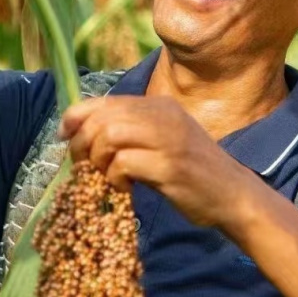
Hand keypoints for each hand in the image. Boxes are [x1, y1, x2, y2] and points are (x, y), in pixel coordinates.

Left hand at [59, 95, 254, 227]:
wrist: (233, 195)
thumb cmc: (192, 171)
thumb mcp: (162, 140)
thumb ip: (130, 131)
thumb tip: (80, 131)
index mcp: (159, 105)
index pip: (103, 101)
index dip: (75, 118)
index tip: (64, 138)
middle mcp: (163, 116)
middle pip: (101, 119)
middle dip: (81, 144)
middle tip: (84, 167)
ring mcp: (168, 140)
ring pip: (108, 136)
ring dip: (97, 161)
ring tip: (106, 177)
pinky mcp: (170, 167)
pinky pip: (123, 165)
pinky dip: (114, 179)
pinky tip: (126, 189)